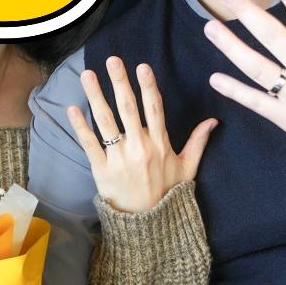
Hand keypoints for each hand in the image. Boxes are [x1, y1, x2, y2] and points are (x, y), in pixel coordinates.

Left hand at [66, 56, 215, 213]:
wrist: (149, 224)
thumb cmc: (168, 194)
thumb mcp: (188, 167)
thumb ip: (198, 141)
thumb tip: (213, 120)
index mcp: (160, 144)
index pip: (154, 109)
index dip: (148, 86)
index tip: (142, 66)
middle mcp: (140, 148)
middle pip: (129, 108)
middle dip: (120, 82)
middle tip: (112, 60)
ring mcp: (120, 158)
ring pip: (107, 122)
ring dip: (96, 96)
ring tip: (87, 75)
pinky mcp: (102, 170)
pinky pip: (90, 144)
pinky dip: (81, 126)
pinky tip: (72, 108)